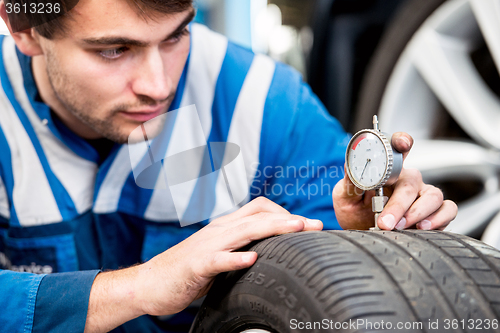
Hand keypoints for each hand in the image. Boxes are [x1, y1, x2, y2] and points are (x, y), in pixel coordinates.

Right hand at [84, 197, 321, 331]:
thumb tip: (269, 250)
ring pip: (243, 231)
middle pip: (258, 215)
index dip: (284, 213)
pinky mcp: (196, 265)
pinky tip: (250, 260)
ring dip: (271, 229)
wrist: (150, 283)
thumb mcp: (220, 254)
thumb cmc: (188, 271)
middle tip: (315, 226)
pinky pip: (217, 259)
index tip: (307, 226)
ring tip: (296, 229)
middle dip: (289, 218)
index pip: (259, 208)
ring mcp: (207, 246)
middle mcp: (218, 230)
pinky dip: (234, 258)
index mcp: (225, 227)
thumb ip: (241, 248)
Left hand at [332, 132, 456, 230]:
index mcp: (387, 170)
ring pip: (434, 196)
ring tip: (401, 227)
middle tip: (384, 222)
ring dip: (418, 213)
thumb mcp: (344, 196)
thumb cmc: (353, 210)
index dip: (402, 142)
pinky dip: (439, 220)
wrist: (358, 231)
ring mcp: (422, 195)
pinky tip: (421, 228)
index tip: (402, 145)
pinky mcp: (433, 213)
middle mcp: (407, 180)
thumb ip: (350, 182)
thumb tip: (351, 167)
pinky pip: (448, 210)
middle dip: (399, 204)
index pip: (398, 148)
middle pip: (412, 182)